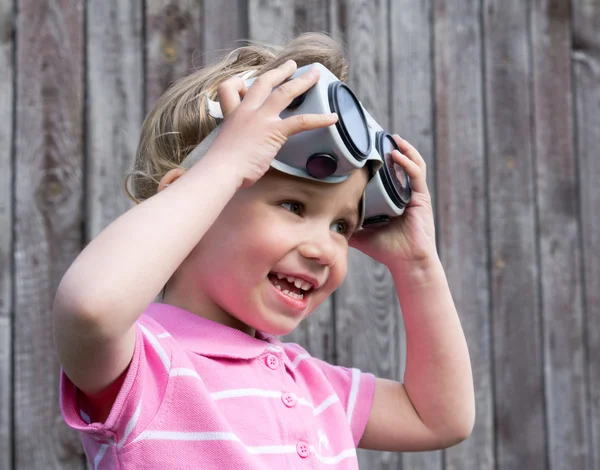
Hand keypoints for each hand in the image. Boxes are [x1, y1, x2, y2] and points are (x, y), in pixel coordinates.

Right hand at [207, 60, 337, 188]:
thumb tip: (252, 152)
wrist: (221, 170)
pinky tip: (332, 117)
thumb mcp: (228, 146)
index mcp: (233, 113)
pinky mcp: (274, 131)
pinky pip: (301, 121)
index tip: (246, 84)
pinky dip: (319, 118)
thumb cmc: (221, 165)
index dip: (241, 83)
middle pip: (264, 82)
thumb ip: (242, 141)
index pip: (231, 86)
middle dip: (280, 71)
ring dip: (302, 82)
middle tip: (291, 65)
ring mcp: (261, 119)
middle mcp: (247, 111)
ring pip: (285, 93)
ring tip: (315, 75)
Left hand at [350, 136, 436, 266]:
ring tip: (392, 137)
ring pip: (411, 164)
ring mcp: (414, 194)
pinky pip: (416, 175)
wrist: (406, 263)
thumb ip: (345, 224)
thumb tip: (321, 220)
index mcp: (391, 197)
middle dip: (390, 147)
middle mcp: (404, 193)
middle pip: (399, 164)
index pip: (386, 172)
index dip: (378, 158)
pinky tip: (397, 154)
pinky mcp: (422, 198)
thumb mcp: (359, 233)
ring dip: (403, 149)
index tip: (364, 146)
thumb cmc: (385, 249)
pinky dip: (408, 163)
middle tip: (377, 134)